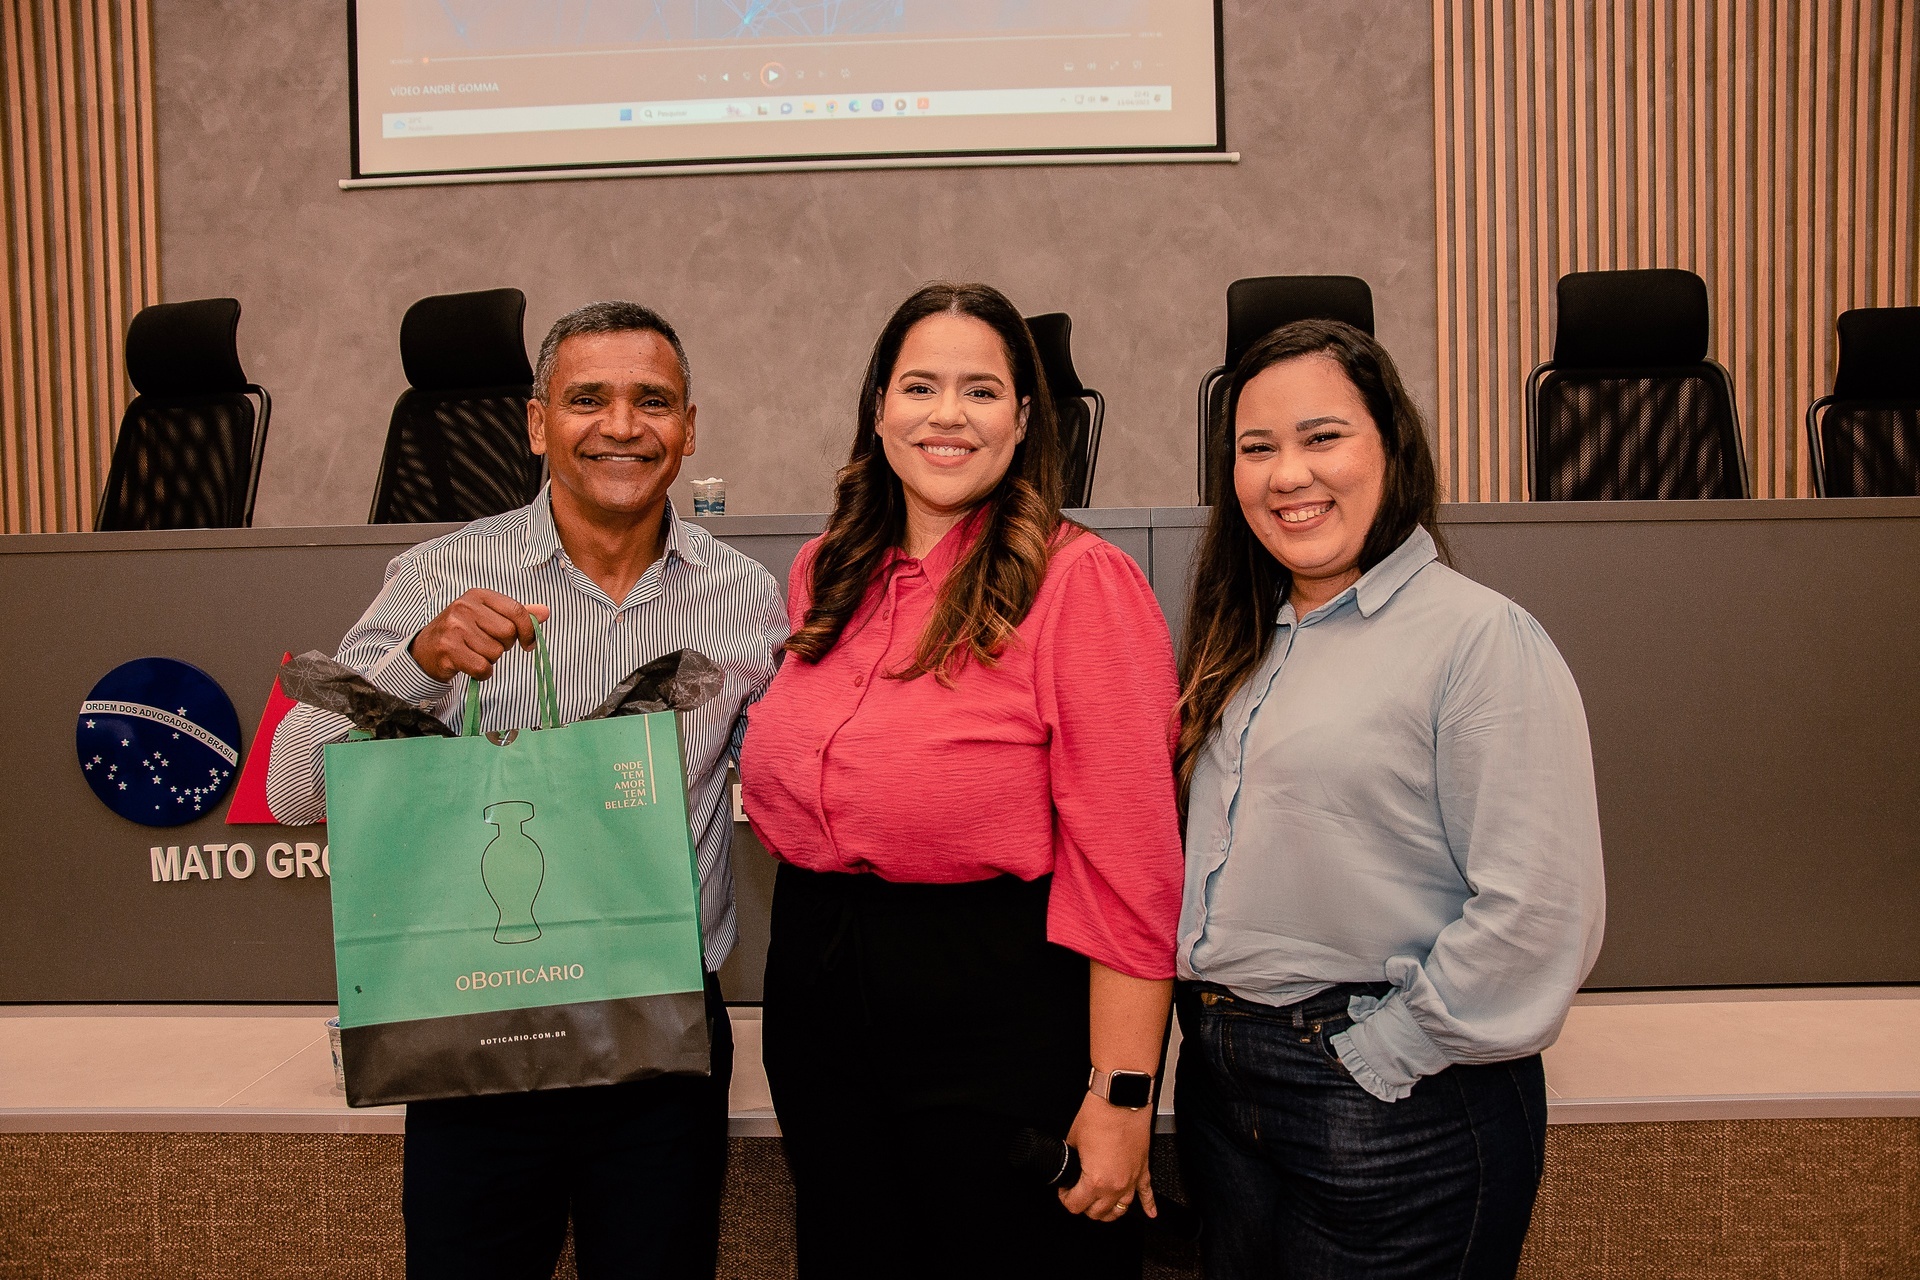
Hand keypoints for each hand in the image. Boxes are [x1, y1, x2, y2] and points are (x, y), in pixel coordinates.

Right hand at [409, 590, 550, 681]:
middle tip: (488, 645)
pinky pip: (482, 667)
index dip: (529, 630)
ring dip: (490, 659)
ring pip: (495, 652)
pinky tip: (470, 665)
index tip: (528, 643)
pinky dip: (482, 672)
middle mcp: (465, 607)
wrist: (425, 649)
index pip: (517, 611)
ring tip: (474, 652)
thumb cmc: (462, 632)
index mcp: (478, 595)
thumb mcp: (488, 616)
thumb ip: (517, 615)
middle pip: (508, 633)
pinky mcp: (448, 649)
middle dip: (504, 645)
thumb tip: (545, 612)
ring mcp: (455, 627)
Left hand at [1057, 1091, 1155, 1221]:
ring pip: (1121, 1209)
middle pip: (1099, 1212)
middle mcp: (1116, 1184)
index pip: (1076, 1205)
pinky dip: (1148, 1205)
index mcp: (1096, 1180)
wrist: (1120, 1097)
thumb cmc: (1100, 1114)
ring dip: (1110, 1211)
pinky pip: (1147, 1194)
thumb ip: (1071, 1158)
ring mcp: (1132, 1178)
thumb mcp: (1073, 1139)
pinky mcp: (1143, 1168)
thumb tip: (1069, 1163)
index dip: (1065, 1198)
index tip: (1064, 1191)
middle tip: (1078, 1195)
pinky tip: (1150, 1213)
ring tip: (1101, 1207)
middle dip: (1085, 1206)